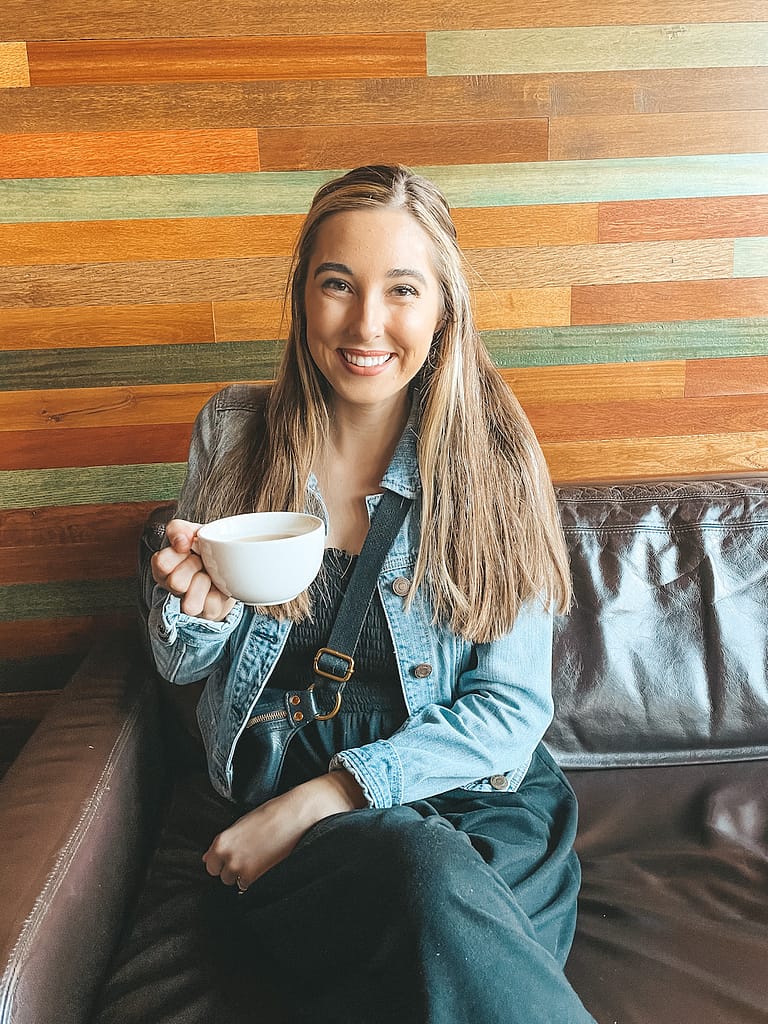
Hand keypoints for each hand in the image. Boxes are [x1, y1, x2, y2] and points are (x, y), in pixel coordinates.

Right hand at [151, 518, 236, 619]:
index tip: (188, 545)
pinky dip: (219, 594)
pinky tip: (219, 585)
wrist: (231, 562)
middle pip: (176, 582)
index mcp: (164, 567)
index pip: (161, 563)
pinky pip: (211, 606)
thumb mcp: (190, 531)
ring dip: (203, 584)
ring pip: (190, 604)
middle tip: (201, 560)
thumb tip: (182, 541)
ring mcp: (190, 603)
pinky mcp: (209, 612)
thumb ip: (178, 529)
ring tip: (209, 575)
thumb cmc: (204, 548)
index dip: (178, 553)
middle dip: (194, 566)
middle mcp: (173, 588)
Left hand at [203, 770, 365, 890]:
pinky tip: (271, 864)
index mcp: (222, 843)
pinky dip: (261, 880)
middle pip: (224, 877)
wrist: (299, 815)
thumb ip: (224, 843)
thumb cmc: (273, 814)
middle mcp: (230, 860)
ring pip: (239, 884)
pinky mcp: (263, 880)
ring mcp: (246, 872)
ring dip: (248, 876)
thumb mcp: (242, 823)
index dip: (223, 861)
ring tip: (264, 858)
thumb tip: (208, 859)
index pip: (211, 865)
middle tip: (253, 854)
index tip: (235, 855)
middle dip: (236, 869)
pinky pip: (255, 888)